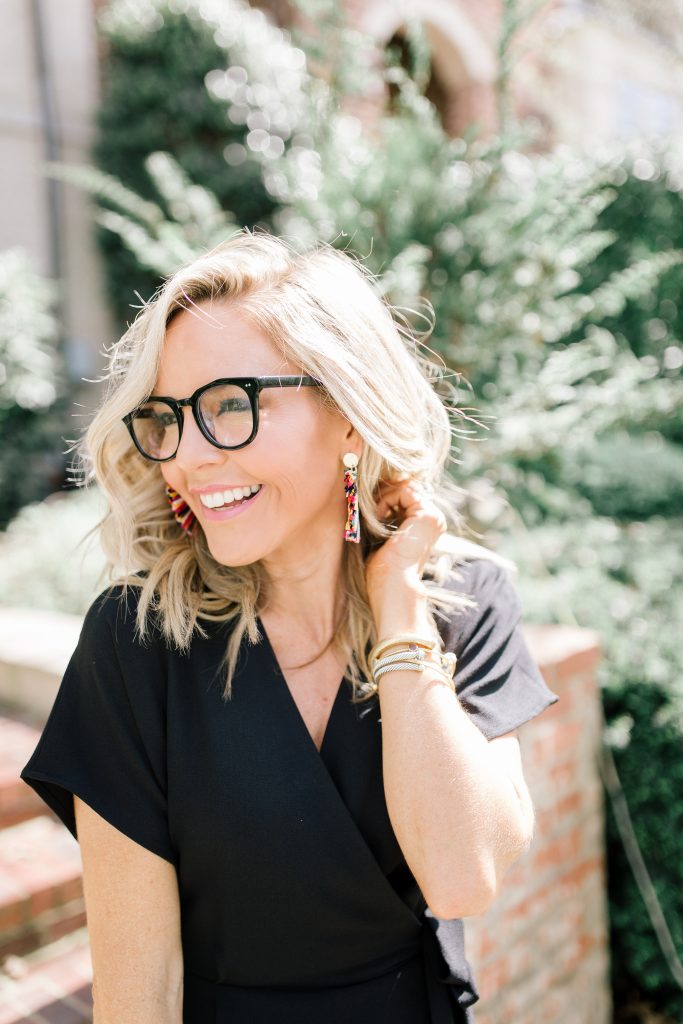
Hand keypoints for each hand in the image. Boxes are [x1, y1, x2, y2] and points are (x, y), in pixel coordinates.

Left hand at [365, 477, 446, 620]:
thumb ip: (381, 516)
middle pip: (403, 488)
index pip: (402, 495)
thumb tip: (365, 493)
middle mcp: (433, 519)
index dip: (382, 498)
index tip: (367, 513)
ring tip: (373, 520)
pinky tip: (378, 519)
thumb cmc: (381, 570)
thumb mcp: (379, 536)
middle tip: (367, 512)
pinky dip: (386, 501)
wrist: (392, 587)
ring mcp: (434, 516)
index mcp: (424, 525)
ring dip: (382, 499)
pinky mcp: (428, 515)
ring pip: (403, 487)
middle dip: (382, 495)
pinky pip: (404, 491)